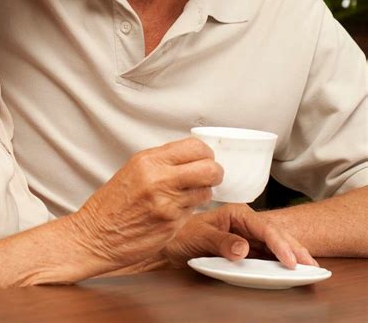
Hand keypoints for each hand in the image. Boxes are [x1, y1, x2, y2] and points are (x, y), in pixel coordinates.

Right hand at [71, 138, 222, 271]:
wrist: (95, 235)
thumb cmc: (112, 204)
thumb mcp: (135, 169)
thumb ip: (163, 161)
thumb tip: (192, 156)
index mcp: (149, 160)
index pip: (195, 147)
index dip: (206, 154)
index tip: (205, 159)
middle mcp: (159, 179)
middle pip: (209, 168)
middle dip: (215, 172)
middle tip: (210, 177)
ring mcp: (167, 203)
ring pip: (206, 192)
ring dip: (203, 193)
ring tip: (187, 195)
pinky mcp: (171, 225)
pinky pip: (194, 211)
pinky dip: (191, 210)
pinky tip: (175, 210)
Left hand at [162, 203, 318, 268]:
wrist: (171, 244)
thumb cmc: (183, 234)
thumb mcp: (200, 236)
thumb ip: (222, 241)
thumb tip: (244, 249)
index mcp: (237, 214)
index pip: (264, 228)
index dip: (279, 244)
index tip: (290, 261)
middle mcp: (245, 224)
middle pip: (276, 235)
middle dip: (295, 249)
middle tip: (312, 266)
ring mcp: (247, 238)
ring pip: (275, 246)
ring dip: (292, 256)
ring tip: (310, 268)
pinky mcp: (246, 251)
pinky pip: (267, 256)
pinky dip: (281, 263)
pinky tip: (292, 270)